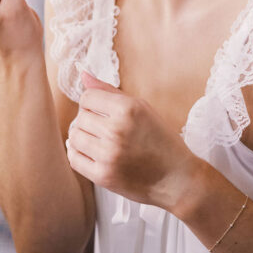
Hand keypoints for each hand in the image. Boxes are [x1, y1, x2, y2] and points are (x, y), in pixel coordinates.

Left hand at [66, 71, 200, 213]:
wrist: (177, 179)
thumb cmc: (161, 141)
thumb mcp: (143, 108)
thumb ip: (110, 91)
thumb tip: (82, 74)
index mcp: (128, 109)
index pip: (87, 97)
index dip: (92, 103)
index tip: (101, 111)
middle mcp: (116, 130)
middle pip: (80, 117)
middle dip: (88, 121)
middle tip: (103, 129)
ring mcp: (108, 155)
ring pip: (74, 137)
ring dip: (83, 137)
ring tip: (98, 141)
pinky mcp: (103, 176)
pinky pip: (74, 159)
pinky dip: (79, 155)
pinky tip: (92, 153)